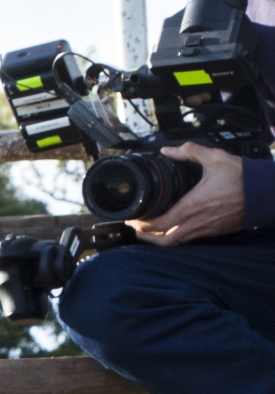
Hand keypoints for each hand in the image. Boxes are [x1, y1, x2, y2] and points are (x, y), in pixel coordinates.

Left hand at [131, 143, 250, 244]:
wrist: (267, 192)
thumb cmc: (243, 176)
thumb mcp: (215, 158)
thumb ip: (189, 151)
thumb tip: (167, 150)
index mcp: (193, 206)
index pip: (159, 225)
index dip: (141, 225)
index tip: (132, 219)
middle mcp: (197, 222)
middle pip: (163, 241)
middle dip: (145, 236)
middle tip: (136, 227)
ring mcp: (207, 229)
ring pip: (176, 243)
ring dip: (160, 239)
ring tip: (150, 229)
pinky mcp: (215, 232)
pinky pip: (190, 240)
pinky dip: (176, 237)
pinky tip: (172, 227)